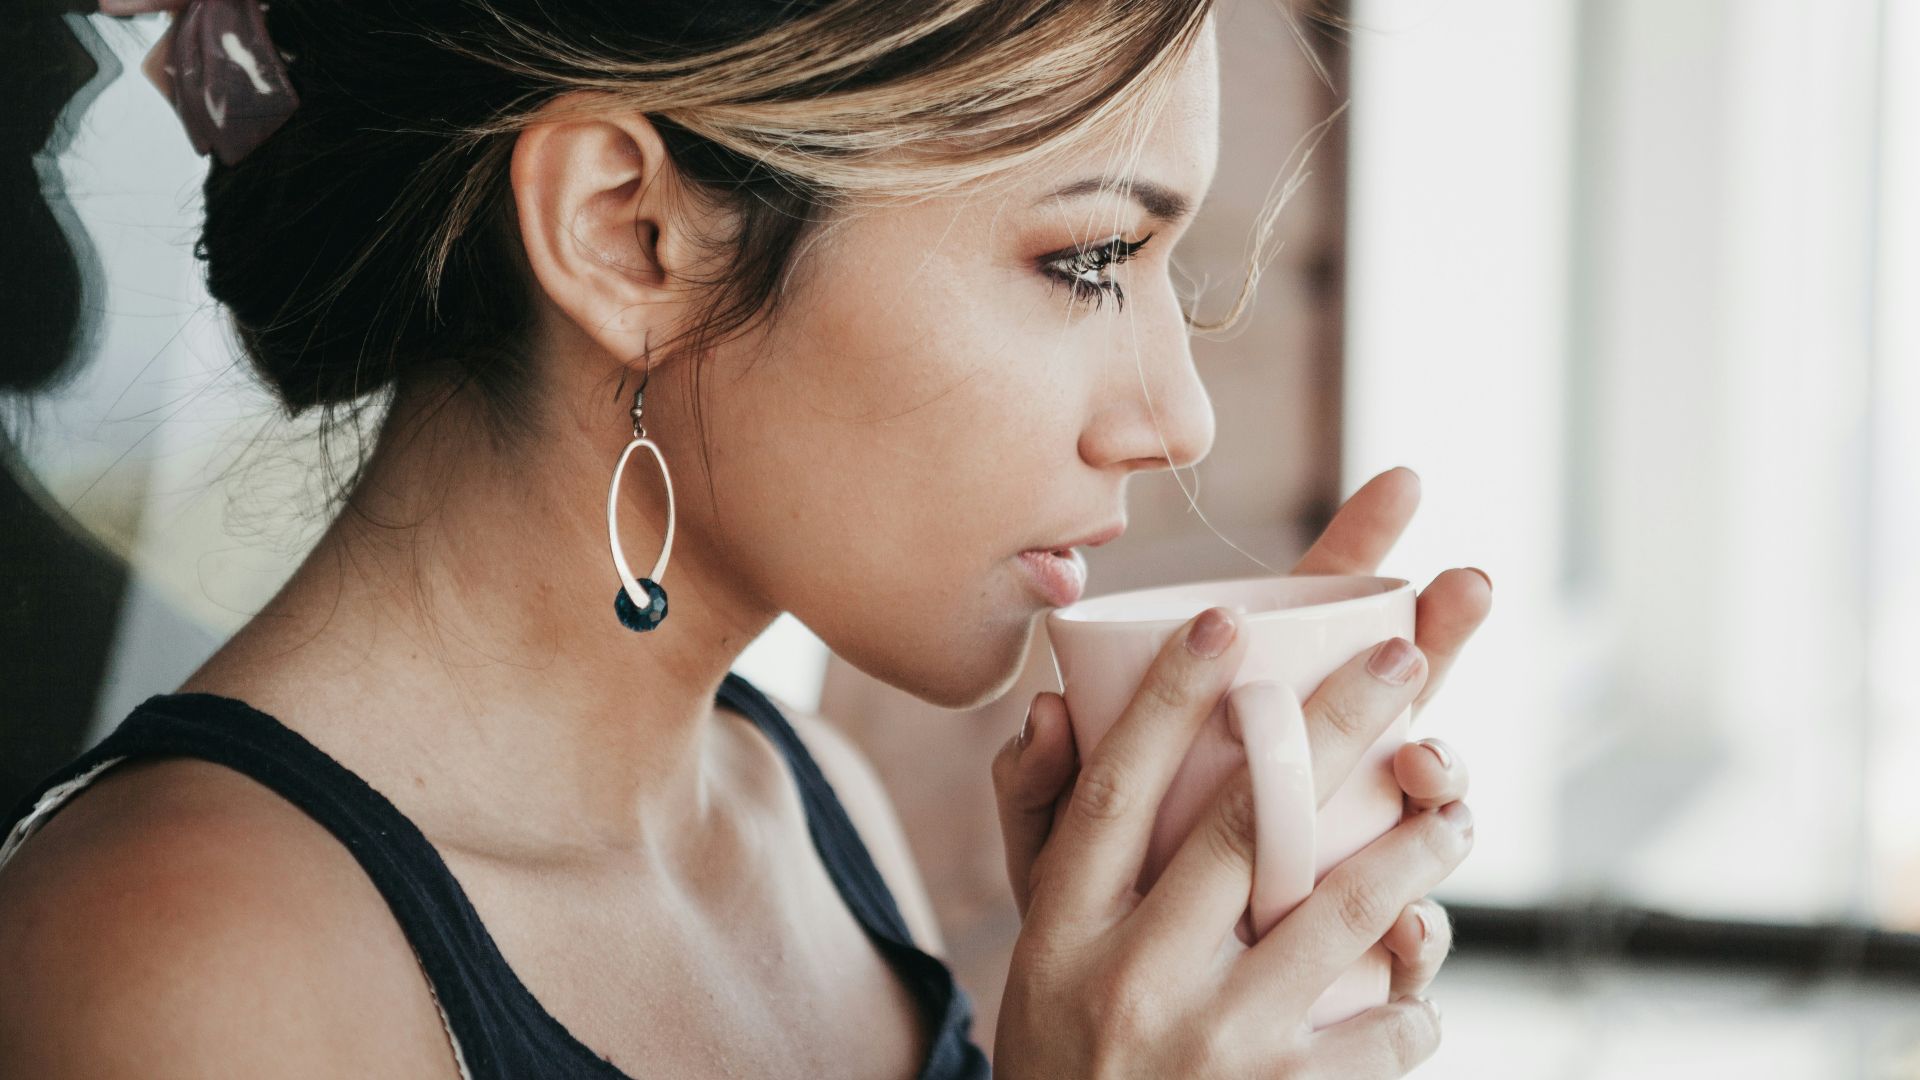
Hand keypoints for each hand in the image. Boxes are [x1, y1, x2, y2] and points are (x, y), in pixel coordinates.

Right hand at [993, 602, 1473, 1075]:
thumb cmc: (1071, 1048)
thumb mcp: (1036, 951)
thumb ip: (1039, 824)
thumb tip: (1055, 706)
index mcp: (1064, 929)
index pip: (1114, 791)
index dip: (1168, 701)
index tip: (1224, 621)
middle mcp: (1131, 980)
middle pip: (1243, 826)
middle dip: (1334, 728)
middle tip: (1405, 658)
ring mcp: (1211, 1048)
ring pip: (1339, 916)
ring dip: (1416, 850)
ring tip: (1456, 809)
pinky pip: (1381, 1033)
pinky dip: (1413, 997)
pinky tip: (1419, 972)